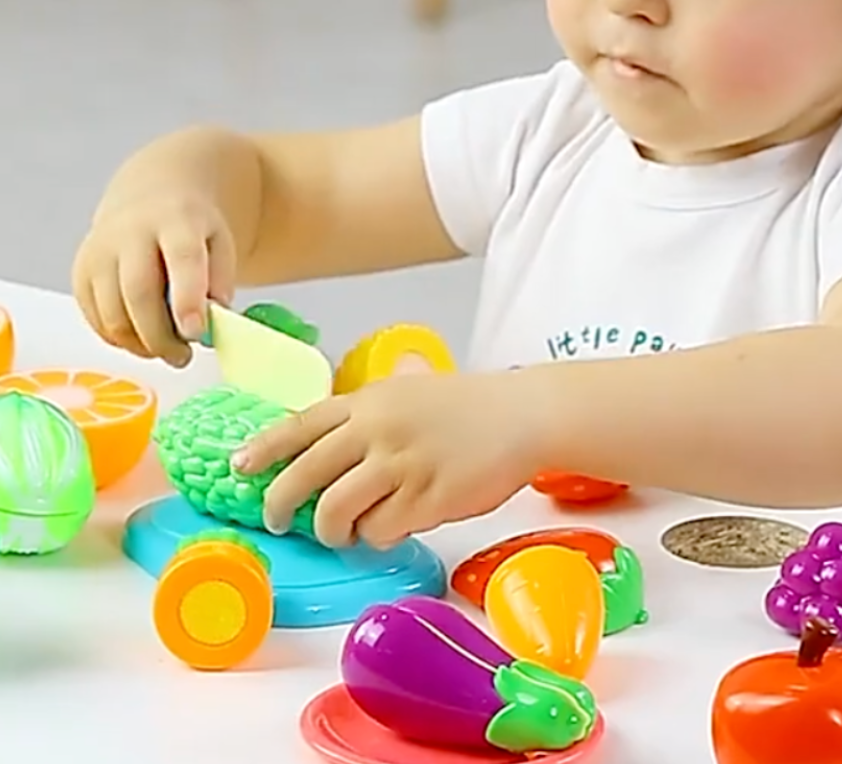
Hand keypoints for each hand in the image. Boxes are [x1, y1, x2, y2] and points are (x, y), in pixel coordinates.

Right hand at [72, 190, 236, 366]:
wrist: (150, 196)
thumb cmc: (191, 227)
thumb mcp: (220, 242)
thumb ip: (220, 281)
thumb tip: (212, 323)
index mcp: (177, 220)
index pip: (182, 260)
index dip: (187, 300)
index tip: (195, 334)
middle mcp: (131, 232)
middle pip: (139, 293)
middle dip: (161, 336)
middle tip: (182, 357)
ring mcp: (100, 251)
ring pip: (112, 313)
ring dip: (140, 344)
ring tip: (167, 350)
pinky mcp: (81, 271)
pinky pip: (95, 318)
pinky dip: (119, 338)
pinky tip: (142, 338)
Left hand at [232, 371, 542, 548]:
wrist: (522, 415)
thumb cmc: (471, 404)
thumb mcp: (413, 388)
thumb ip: (374, 405)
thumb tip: (338, 428)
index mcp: (369, 402)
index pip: (300, 426)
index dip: (263, 449)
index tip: (238, 467)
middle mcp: (377, 431)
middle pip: (304, 477)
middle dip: (281, 506)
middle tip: (280, 521)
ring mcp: (401, 466)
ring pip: (336, 513)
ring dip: (333, 531)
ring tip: (345, 532)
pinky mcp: (426, 499)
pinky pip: (380, 531)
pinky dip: (379, 535)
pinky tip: (394, 524)